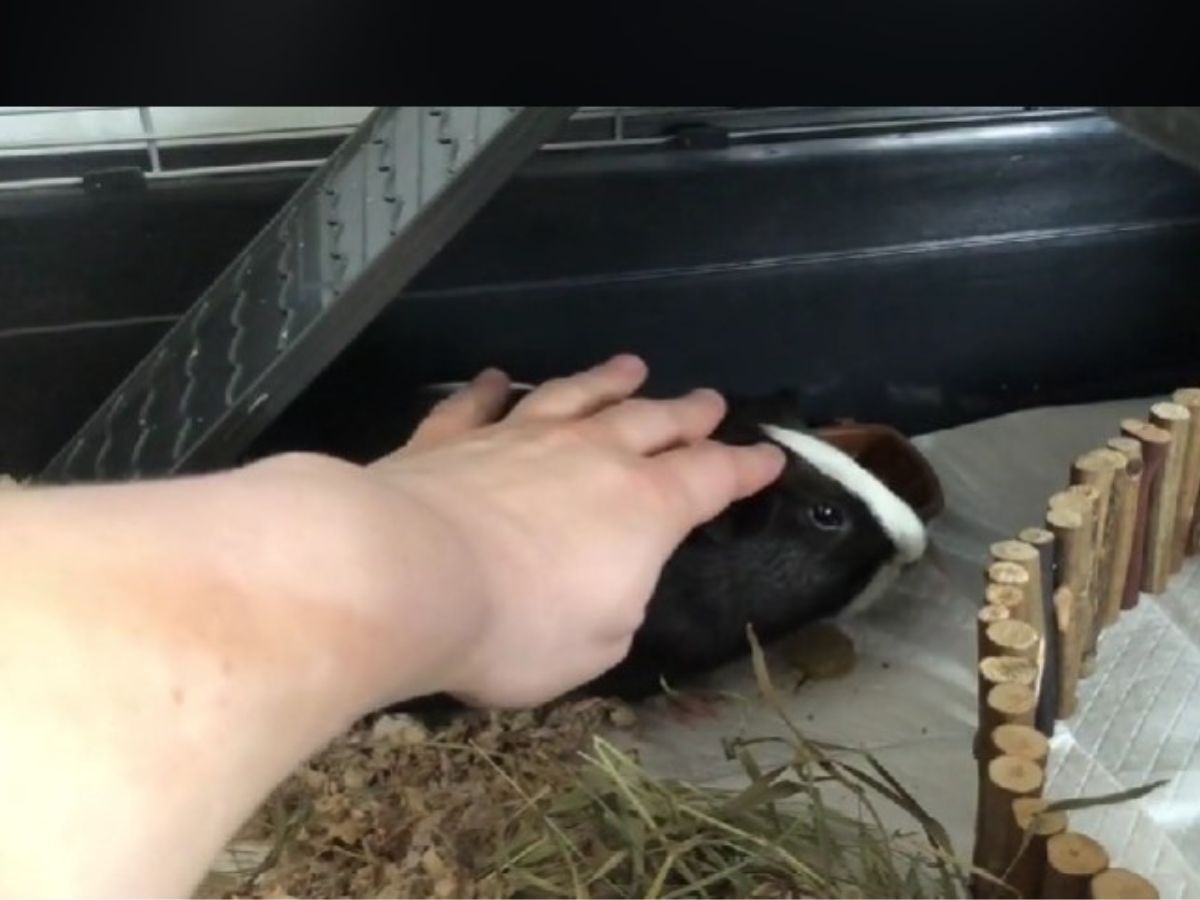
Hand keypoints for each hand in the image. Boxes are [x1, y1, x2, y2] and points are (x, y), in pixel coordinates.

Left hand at [360, 354, 785, 707]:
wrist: (404, 576)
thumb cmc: (517, 627)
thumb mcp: (598, 643)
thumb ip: (618, 602)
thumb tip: (612, 576)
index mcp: (642, 506)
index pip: (711, 478)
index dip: (745, 468)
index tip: (769, 455)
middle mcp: (588, 455)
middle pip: (650, 421)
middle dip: (686, 413)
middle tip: (708, 399)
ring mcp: (516, 437)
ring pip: (574, 396)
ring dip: (605, 382)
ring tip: (629, 365)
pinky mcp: (449, 440)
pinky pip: (476, 406)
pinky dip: (490, 390)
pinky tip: (495, 378)